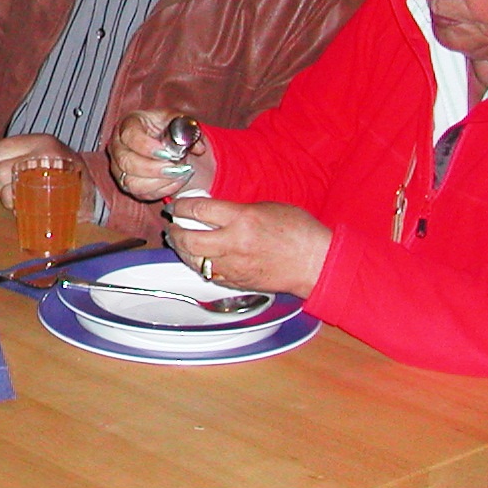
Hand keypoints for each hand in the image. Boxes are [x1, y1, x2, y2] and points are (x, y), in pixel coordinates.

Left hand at [0, 134, 91, 211]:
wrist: (91, 193)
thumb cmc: (61, 171)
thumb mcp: (37, 153)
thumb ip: (9, 149)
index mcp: (41, 141)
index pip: (3, 146)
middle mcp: (45, 155)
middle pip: (2, 169)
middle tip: (6, 188)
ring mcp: (49, 177)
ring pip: (8, 188)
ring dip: (5, 197)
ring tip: (17, 197)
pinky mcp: (49, 198)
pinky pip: (19, 203)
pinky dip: (15, 206)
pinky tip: (23, 205)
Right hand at [109, 110, 213, 200]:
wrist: (163, 139)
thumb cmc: (167, 127)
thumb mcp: (179, 120)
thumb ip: (189, 130)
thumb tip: (198, 148)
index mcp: (128, 124)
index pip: (130, 136)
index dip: (148, 147)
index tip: (169, 154)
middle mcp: (118, 146)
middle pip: (127, 162)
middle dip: (154, 169)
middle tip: (177, 168)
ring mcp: (119, 167)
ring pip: (130, 183)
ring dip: (158, 183)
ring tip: (179, 175)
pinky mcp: (126, 184)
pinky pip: (140, 194)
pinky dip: (160, 191)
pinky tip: (176, 181)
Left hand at [164, 197, 330, 298]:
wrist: (315, 263)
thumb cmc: (298, 232)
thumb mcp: (266, 208)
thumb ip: (237, 210)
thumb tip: (213, 212)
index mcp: (242, 219)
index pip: (198, 210)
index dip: (181, 206)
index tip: (176, 206)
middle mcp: (234, 243)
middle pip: (188, 239)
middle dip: (175, 231)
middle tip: (172, 225)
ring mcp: (234, 266)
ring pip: (194, 260)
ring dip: (182, 251)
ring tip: (180, 242)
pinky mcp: (237, 282)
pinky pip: (209, 274)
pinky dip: (200, 265)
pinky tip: (199, 258)